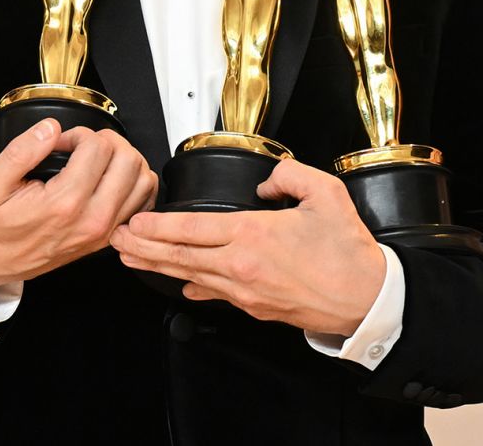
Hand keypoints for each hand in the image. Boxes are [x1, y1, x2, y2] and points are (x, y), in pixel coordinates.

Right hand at [0, 119, 156, 296]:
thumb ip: (21, 151)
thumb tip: (50, 128)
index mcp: (65, 203)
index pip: (98, 147)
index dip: (79, 134)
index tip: (62, 143)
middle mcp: (92, 218)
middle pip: (128, 159)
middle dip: (106, 141)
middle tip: (83, 146)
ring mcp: (105, 230)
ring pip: (143, 178)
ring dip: (124, 158)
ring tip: (99, 159)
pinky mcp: (110, 236)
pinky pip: (144, 201)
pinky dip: (136, 182)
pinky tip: (113, 177)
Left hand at [110, 157, 384, 335]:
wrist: (366, 300)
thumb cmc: (348, 251)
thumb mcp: (325, 193)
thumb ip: (289, 175)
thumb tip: (267, 181)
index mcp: (253, 235)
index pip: (192, 229)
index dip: (158, 226)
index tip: (134, 221)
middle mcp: (241, 266)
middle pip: (180, 256)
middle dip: (142, 248)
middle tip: (115, 240)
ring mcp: (246, 291)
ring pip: (191, 276)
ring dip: (158, 266)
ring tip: (131, 258)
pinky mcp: (255, 307)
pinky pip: (215, 293)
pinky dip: (193, 285)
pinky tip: (179, 284)